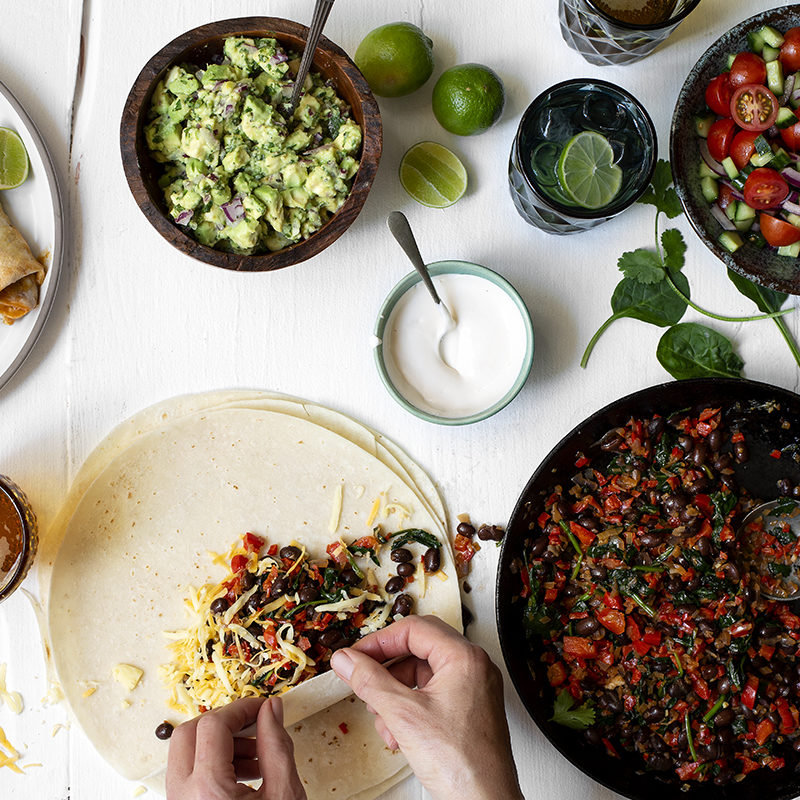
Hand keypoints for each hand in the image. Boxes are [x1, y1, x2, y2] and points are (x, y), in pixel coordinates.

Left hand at [166, 696, 305, 799]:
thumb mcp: (284, 794)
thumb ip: (277, 746)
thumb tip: (271, 710)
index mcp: (208, 790)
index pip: (214, 725)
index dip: (241, 708)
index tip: (262, 709)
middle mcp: (183, 797)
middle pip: (188, 733)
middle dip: (223, 722)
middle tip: (254, 723)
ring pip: (184, 754)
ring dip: (218, 743)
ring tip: (256, 754)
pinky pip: (187, 775)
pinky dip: (212, 764)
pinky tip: (244, 773)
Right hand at [330, 615, 523, 799]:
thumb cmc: (461, 763)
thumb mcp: (403, 715)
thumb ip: (370, 681)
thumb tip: (346, 660)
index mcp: (465, 657)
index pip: (414, 629)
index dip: (379, 641)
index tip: (355, 656)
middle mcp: (474, 667)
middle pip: (419, 649)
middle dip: (387, 669)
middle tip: (362, 679)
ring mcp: (474, 688)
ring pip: (423, 674)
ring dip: (395, 694)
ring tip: (382, 718)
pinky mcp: (470, 709)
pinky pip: (433, 694)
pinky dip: (410, 708)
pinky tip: (398, 733)